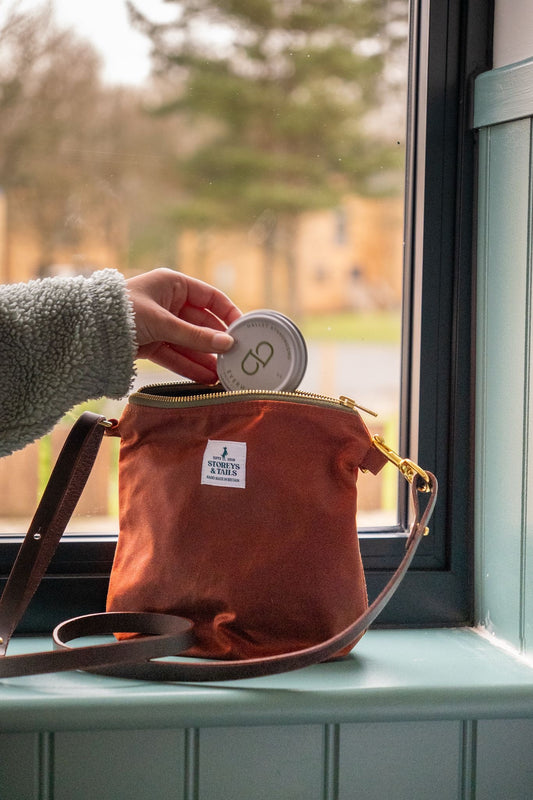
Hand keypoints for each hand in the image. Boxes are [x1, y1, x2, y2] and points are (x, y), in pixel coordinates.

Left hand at [126, 268, 240, 382]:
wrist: (85, 329)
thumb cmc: (122, 312)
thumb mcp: (163, 322)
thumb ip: (195, 336)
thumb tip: (228, 344)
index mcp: (173, 283)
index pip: (211, 298)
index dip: (229, 314)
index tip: (245, 331)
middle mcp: (169, 302)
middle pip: (202, 324)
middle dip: (217, 343)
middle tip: (236, 359)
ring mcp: (160, 325)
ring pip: (190, 343)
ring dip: (206, 358)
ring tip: (224, 375)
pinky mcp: (151, 344)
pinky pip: (176, 355)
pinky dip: (189, 367)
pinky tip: (206, 379)